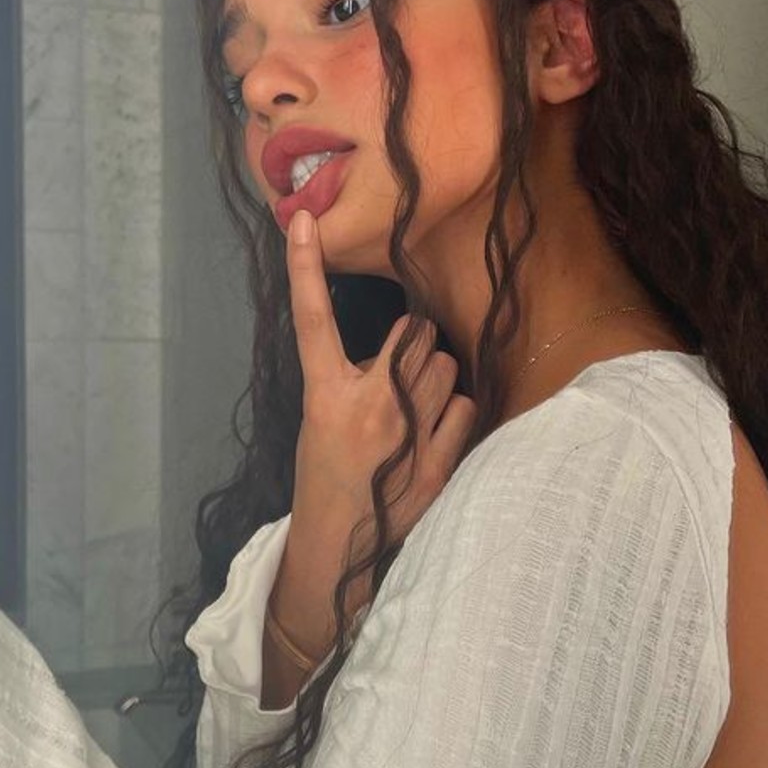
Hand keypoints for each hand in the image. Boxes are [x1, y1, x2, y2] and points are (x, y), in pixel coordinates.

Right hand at [273, 210, 476, 644]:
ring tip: (415, 411)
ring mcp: (405, 432)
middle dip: (416, 345)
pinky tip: (435, 436)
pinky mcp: (436, 460)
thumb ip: (353, 380)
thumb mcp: (321, 420)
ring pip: (444, 366)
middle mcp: (366, 405)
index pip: (313, 319)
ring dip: (437, 378)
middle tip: (400, 376)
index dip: (306, 267)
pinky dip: (455, 414)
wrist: (340, 547)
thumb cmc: (325, 476)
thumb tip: (408, 346)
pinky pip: (464, 406)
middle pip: (415, 333)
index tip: (303, 221)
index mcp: (325, 393)